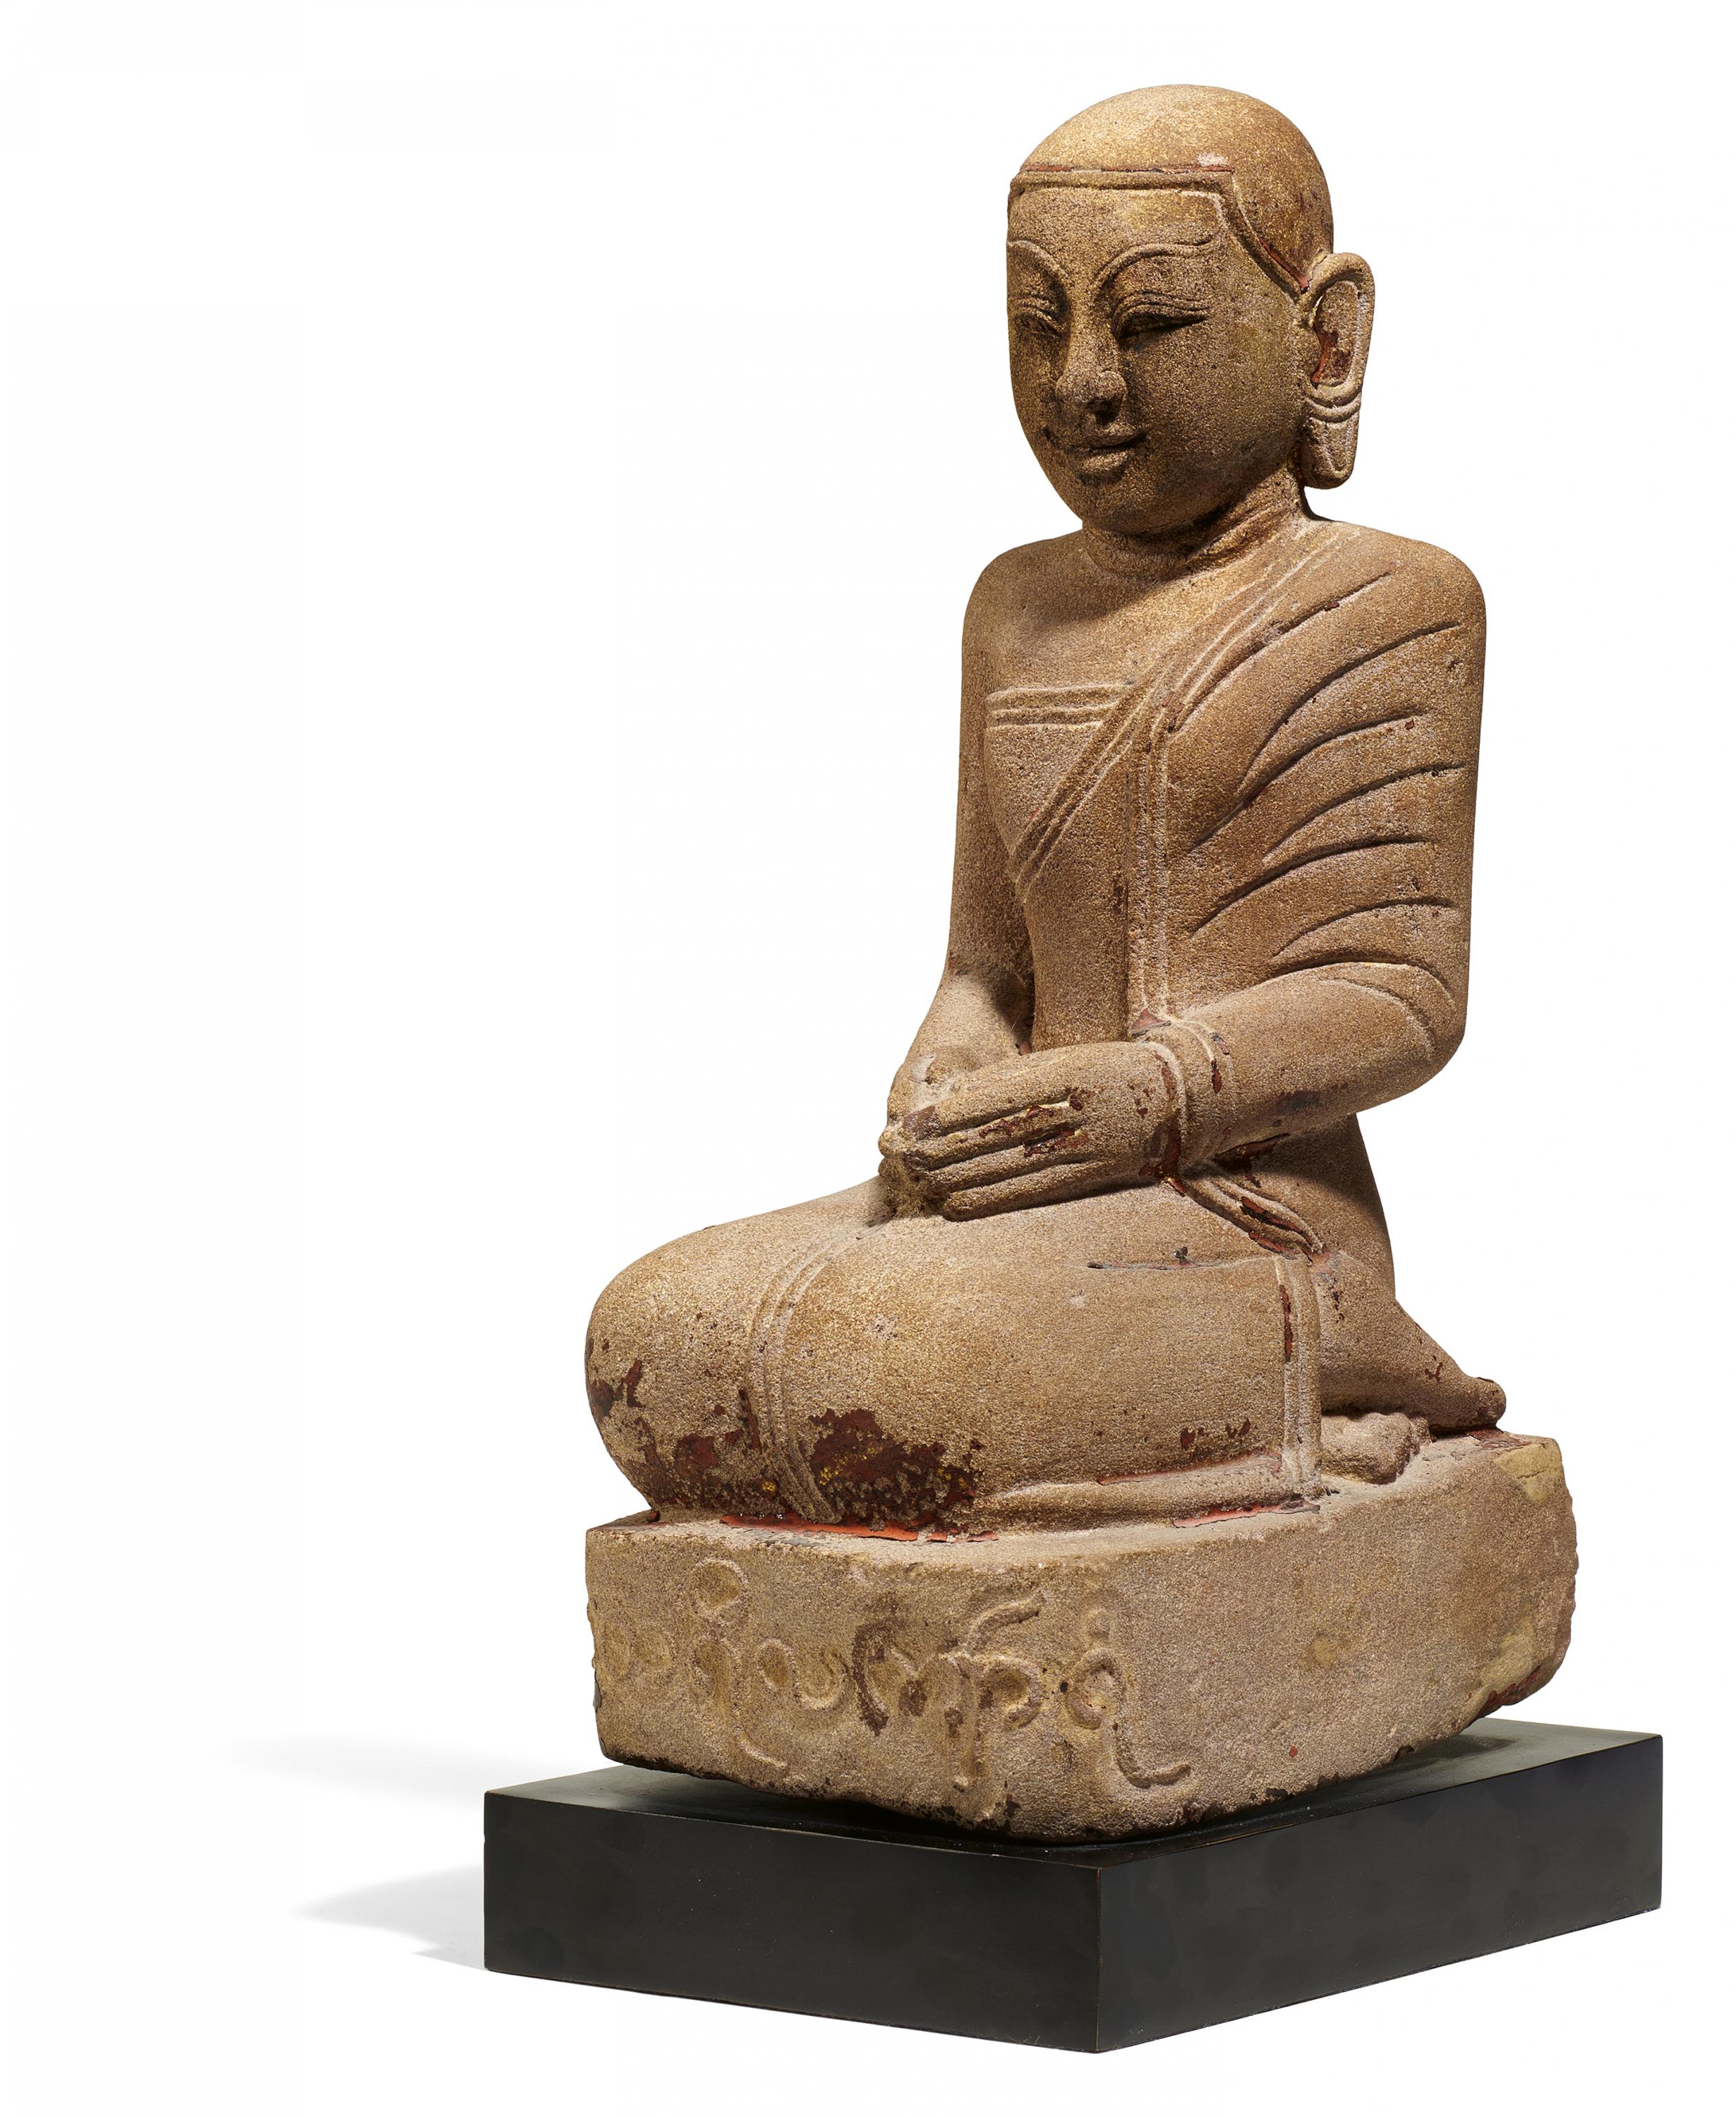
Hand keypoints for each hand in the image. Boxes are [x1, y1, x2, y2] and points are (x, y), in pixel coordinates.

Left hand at [878, 1043, 1178, 1219]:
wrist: (1187, 1093)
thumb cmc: (1114, 1070)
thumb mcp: (1069, 1059)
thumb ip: (1018, 1078)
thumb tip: (956, 1099)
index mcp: (1070, 1074)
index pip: (1001, 1099)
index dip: (956, 1115)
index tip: (917, 1124)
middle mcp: (1080, 1112)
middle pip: (1002, 1135)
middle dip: (948, 1149)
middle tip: (905, 1158)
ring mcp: (1092, 1145)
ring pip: (1014, 1166)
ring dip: (963, 1178)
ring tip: (922, 1183)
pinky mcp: (1096, 1174)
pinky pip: (1036, 1190)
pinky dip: (994, 1199)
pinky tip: (959, 1205)